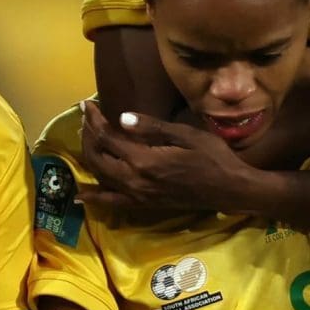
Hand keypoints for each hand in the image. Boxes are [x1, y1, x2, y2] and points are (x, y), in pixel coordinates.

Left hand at [78, 101, 248, 212]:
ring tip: (87, 138)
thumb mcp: (186, 134)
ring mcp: (137, 195)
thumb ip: (152, 128)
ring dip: (89, 156)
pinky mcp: (143, 205)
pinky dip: (94, 197)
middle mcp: (134, 180)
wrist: (229, 189)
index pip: (107, 137)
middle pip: (97, 156)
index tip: (87, 104)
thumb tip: (121, 118)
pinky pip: (111, 202)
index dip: (94, 119)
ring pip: (100, 176)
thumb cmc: (212, 157)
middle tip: (87, 118)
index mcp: (144, 160)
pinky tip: (80, 195)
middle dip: (88, 135)